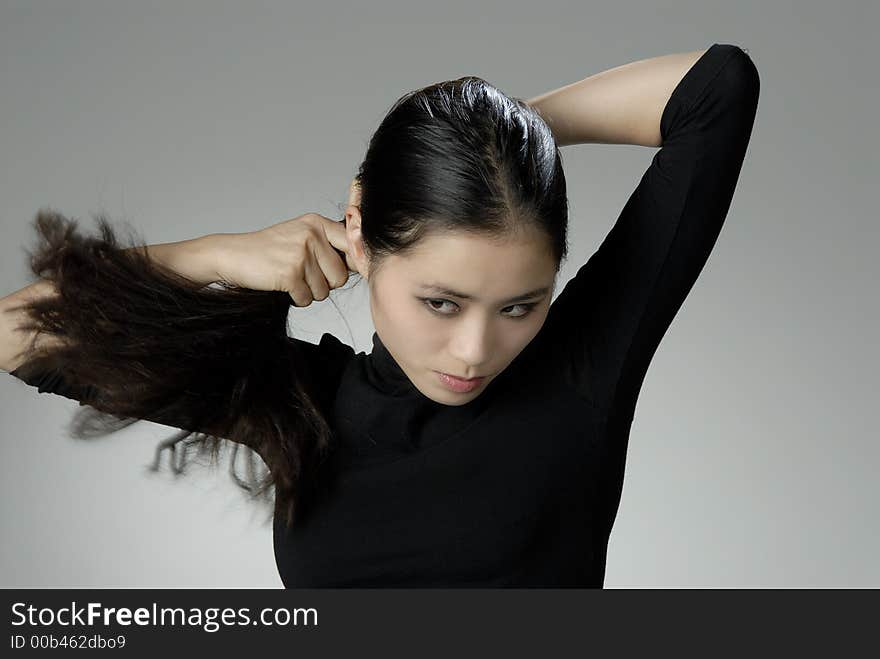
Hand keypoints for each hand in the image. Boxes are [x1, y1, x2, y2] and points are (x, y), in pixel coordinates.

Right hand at [214, 213, 355, 306]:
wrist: (232, 255)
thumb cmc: (269, 250)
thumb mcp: (301, 236)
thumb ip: (329, 245)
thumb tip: (363, 264)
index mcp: (317, 223)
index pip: (353, 244)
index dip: (358, 263)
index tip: (359, 271)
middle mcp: (311, 235)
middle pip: (341, 276)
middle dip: (325, 283)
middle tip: (304, 275)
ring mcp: (300, 253)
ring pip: (325, 291)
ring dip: (309, 292)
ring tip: (291, 277)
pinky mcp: (290, 273)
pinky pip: (308, 298)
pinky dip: (296, 298)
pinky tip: (283, 284)